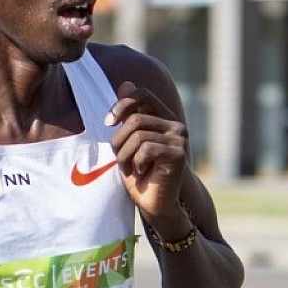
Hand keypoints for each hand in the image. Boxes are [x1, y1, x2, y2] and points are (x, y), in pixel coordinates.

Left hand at [106, 81, 186, 222]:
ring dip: (125, 156)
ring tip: (129, 169)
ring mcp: (180, 138)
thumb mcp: (128, 141)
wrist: (154, 204)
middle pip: (135, 118)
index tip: (108, 123)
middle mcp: (175, 125)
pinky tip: (141, 173)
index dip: (121, 104)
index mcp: (163, 117)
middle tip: (120, 160)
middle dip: (119, 141)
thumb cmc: (139, 173)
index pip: (142, 95)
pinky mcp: (179, 153)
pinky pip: (146, 149)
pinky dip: (136, 163)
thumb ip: (129, 114)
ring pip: (138, 135)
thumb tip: (126, 82)